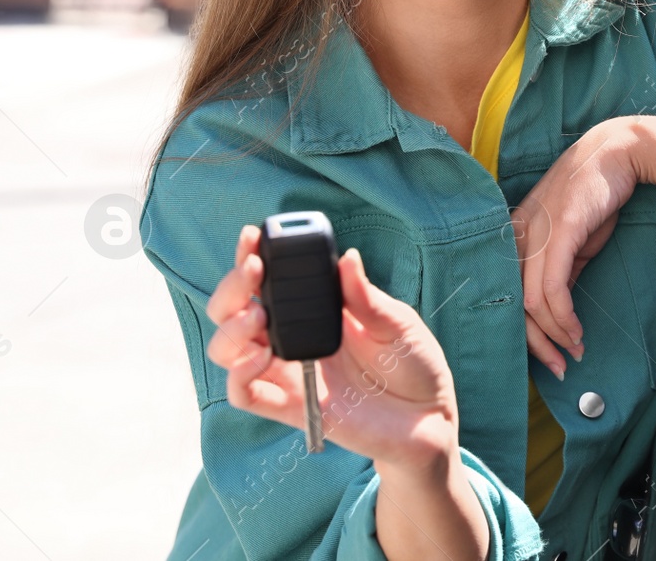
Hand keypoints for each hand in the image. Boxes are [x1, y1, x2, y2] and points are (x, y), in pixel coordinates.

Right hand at [204, 225, 460, 468]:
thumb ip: (366, 297)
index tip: (252, 237)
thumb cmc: (414, 364)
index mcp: (315, 310)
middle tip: (253, 273)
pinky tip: (261, 358)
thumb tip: (347, 258)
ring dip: (231, 330)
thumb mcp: (397, 323)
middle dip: (232, 288)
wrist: (427, 417)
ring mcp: (288, 372)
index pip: (269, 280)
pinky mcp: (290, 407)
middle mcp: (293, 338)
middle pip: (233, 311)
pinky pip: (245, 394)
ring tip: (257, 317)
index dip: (251, 257)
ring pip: (228, 351)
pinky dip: (240, 375)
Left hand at [511, 117, 643, 378]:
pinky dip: (563, 318)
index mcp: (516, 237)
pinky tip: (577, 332)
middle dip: (537, 345)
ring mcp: (535, 233)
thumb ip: (562, 268)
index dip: (526, 333)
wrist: (618, 153)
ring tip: (574, 354)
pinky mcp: (558, 232)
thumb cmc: (596, 194)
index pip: (510, 296)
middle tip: (558, 369)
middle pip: (514, 306)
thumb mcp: (574, 238)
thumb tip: (560, 309)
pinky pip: (552, 288)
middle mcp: (517, 236)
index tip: (549, 356)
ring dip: (554, 337)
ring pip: (531, 304)